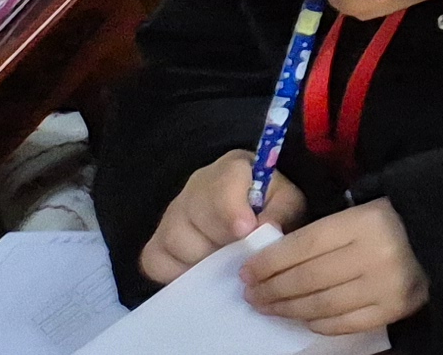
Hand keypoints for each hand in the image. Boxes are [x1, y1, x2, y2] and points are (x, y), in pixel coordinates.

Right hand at [143, 153, 303, 285]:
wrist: (249, 215)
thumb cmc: (270, 206)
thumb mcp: (287, 202)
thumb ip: (282, 212)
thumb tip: (267, 230)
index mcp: (232, 169)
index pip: (221, 185)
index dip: (230, 211)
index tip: (245, 230)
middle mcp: (195, 188)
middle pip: (193, 216)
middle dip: (220, 241)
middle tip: (239, 255)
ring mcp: (171, 215)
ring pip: (173, 241)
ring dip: (201, 259)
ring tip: (224, 264)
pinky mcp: (157, 243)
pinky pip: (155, 262)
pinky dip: (176, 273)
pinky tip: (200, 273)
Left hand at [243, 195, 429, 336]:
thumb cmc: (391, 222)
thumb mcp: (357, 213)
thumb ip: (319, 233)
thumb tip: (268, 259)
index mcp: (364, 221)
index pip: (302, 246)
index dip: (268, 262)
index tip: (247, 272)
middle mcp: (375, 253)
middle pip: (306, 278)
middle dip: (271, 289)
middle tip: (251, 295)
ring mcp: (385, 284)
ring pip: (321, 305)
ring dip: (287, 309)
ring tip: (269, 307)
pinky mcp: (394, 308)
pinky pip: (344, 323)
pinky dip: (318, 323)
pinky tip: (304, 317)